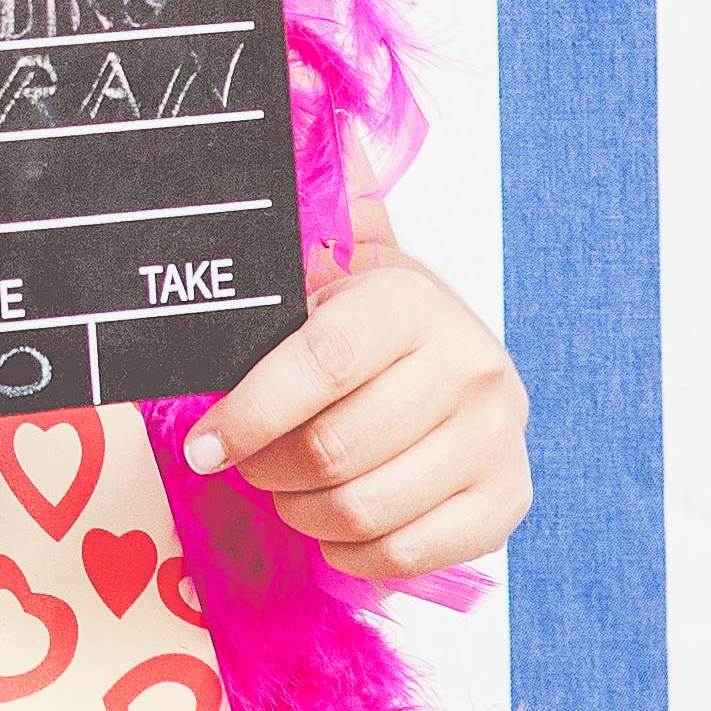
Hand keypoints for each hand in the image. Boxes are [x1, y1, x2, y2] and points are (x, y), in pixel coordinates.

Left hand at [186, 243, 530, 576]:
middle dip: (266, 467)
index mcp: (411, 301)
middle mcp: (469, 366)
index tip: (203, 446)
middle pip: (334, 449)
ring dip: (303, 511)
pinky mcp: (507, 499)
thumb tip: (272, 156)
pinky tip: (336, 523)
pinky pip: (407, 554)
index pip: (320, 363)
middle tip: (246, 462)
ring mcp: (497, 437)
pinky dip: (352, 551)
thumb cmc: (365, 322)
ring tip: (290, 488)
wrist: (454, 352)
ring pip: (364, 510)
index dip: (250, 413)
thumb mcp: (324, 273)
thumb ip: (288, 244)